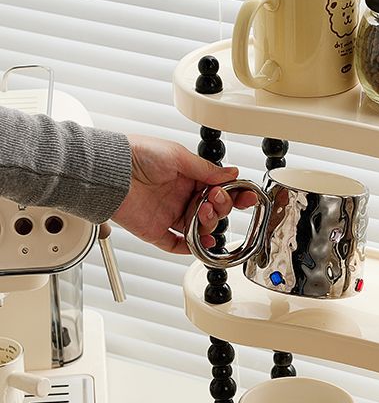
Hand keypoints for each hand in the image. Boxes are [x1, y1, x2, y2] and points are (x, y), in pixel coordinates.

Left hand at [113, 135, 249, 253]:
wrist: (109, 171)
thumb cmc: (137, 155)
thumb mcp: (178, 155)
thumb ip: (206, 169)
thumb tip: (231, 173)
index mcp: (187, 177)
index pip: (217, 190)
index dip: (233, 195)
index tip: (245, 197)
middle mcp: (179, 197)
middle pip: (212, 211)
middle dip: (220, 208)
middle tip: (215, 201)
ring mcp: (168, 215)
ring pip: (199, 228)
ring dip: (208, 224)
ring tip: (203, 214)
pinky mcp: (156, 231)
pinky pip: (177, 245)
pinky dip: (192, 247)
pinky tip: (202, 243)